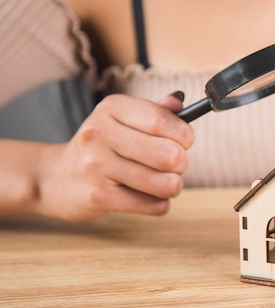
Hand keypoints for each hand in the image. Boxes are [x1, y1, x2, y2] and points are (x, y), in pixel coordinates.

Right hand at [34, 92, 193, 221]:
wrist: (56, 178)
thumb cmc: (102, 147)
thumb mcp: (123, 120)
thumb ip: (155, 111)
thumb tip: (180, 102)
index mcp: (113, 108)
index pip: (162, 120)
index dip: (184, 135)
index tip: (185, 142)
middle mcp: (101, 133)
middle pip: (169, 155)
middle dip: (181, 164)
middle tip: (174, 166)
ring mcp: (96, 165)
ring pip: (165, 183)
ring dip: (172, 187)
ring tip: (163, 183)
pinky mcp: (98, 196)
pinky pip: (153, 205)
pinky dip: (159, 204)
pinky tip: (148, 197)